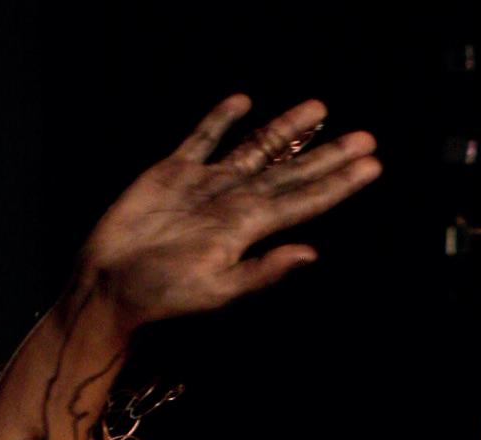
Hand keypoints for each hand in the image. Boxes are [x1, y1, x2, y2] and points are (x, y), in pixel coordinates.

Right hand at [80, 96, 380, 328]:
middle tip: (366, 137)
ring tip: (319, 108)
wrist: (109, 284)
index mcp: (248, 228)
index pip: (304, 200)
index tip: (372, 166)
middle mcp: (234, 202)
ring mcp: (205, 185)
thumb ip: (263, 271)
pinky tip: (243, 103)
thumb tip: (310, 254)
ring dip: (287, 129)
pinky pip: (203, 138)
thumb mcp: (218, 290)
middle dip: (328, 154)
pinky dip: (221, 119)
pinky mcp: (172, 172)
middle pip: (291, 170)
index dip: (339, 182)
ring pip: (256, 148)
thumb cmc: (162, 295)